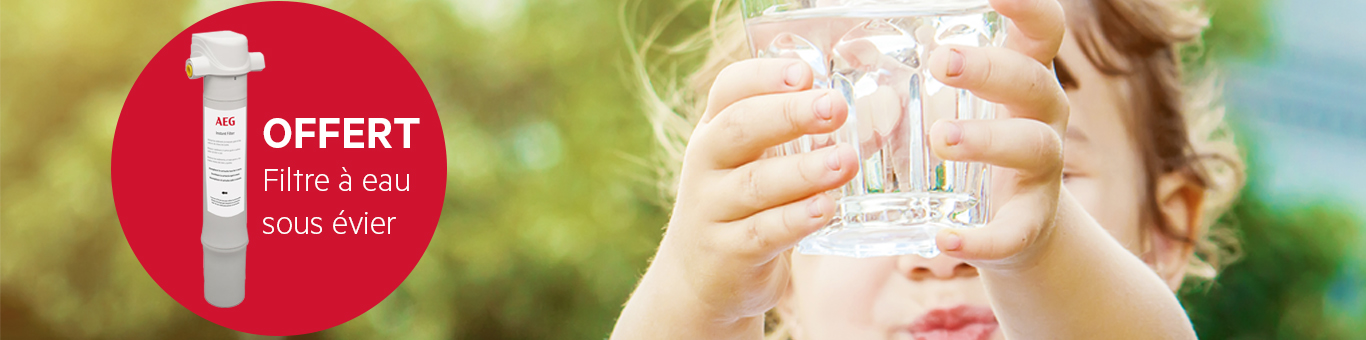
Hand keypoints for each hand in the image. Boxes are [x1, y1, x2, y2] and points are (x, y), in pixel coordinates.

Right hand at [653, 58, 857, 322]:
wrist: (699, 282)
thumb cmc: (745, 209)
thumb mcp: (764, 165)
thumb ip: (810, 138)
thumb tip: (886, 107)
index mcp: (716, 130)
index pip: (730, 89)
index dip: (764, 75)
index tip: (806, 71)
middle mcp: (706, 164)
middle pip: (740, 128)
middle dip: (788, 114)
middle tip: (836, 107)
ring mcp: (711, 210)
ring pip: (755, 184)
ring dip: (803, 171)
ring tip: (845, 160)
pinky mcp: (726, 253)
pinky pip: (762, 232)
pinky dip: (794, 219)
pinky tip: (825, 209)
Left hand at [926, 0, 1069, 268]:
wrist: (1013, 229)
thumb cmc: (970, 148)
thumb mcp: (951, 106)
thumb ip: (912, 76)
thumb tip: (840, 45)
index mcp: (1021, 78)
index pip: (1041, 30)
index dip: (1028, 6)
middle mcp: (1041, 117)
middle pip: (1033, 81)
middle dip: (989, 68)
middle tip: (940, 61)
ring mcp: (1041, 171)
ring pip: (1032, 147)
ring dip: (987, 138)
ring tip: (940, 137)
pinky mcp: (1030, 224)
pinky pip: (1014, 231)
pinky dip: (980, 237)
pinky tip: (944, 238)